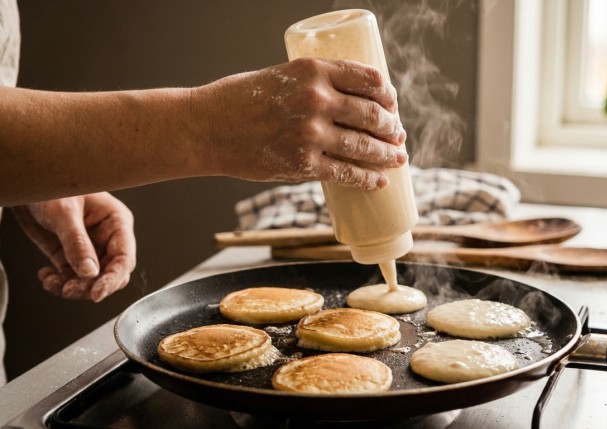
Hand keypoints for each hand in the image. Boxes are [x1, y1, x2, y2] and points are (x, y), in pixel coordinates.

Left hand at [11, 192, 135, 301]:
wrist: (26, 185)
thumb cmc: (51, 186)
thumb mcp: (64, 213)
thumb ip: (77, 243)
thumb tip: (90, 272)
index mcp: (117, 222)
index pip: (124, 258)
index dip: (113, 278)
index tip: (97, 293)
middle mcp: (107, 237)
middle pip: (111, 273)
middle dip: (91, 286)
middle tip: (70, 289)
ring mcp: (89, 248)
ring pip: (92, 280)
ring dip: (73, 287)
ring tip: (52, 283)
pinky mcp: (70, 255)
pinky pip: (72, 277)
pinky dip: (59, 283)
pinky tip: (46, 277)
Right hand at [192, 58, 407, 189]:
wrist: (205, 128)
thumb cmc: (239, 100)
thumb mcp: (280, 77)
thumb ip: (313, 87)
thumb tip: (348, 106)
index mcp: (313, 70)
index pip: (368, 79)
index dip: (388, 94)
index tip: (392, 104)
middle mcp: (316, 99)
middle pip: (372, 114)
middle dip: (392, 127)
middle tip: (398, 135)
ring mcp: (311, 134)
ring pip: (364, 146)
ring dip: (387, 154)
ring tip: (398, 158)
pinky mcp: (303, 164)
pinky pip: (346, 173)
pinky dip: (368, 179)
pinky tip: (379, 181)